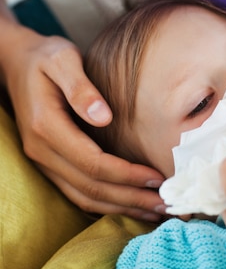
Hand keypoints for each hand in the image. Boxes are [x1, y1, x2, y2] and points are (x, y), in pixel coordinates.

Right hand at [0, 24, 164, 218]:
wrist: (16, 63)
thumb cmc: (44, 58)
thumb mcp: (62, 58)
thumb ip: (80, 87)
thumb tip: (104, 117)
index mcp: (46, 127)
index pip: (92, 163)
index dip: (126, 174)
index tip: (156, 177)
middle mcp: (42, 151)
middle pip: (90, 187)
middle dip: (130, 198)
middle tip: (166, 202)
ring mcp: (43, 161)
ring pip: (84, 197)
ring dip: (121, 207)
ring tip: (155, 211)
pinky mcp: (50, 165)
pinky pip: (78, 193)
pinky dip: (106, 204)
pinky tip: (131, 204)